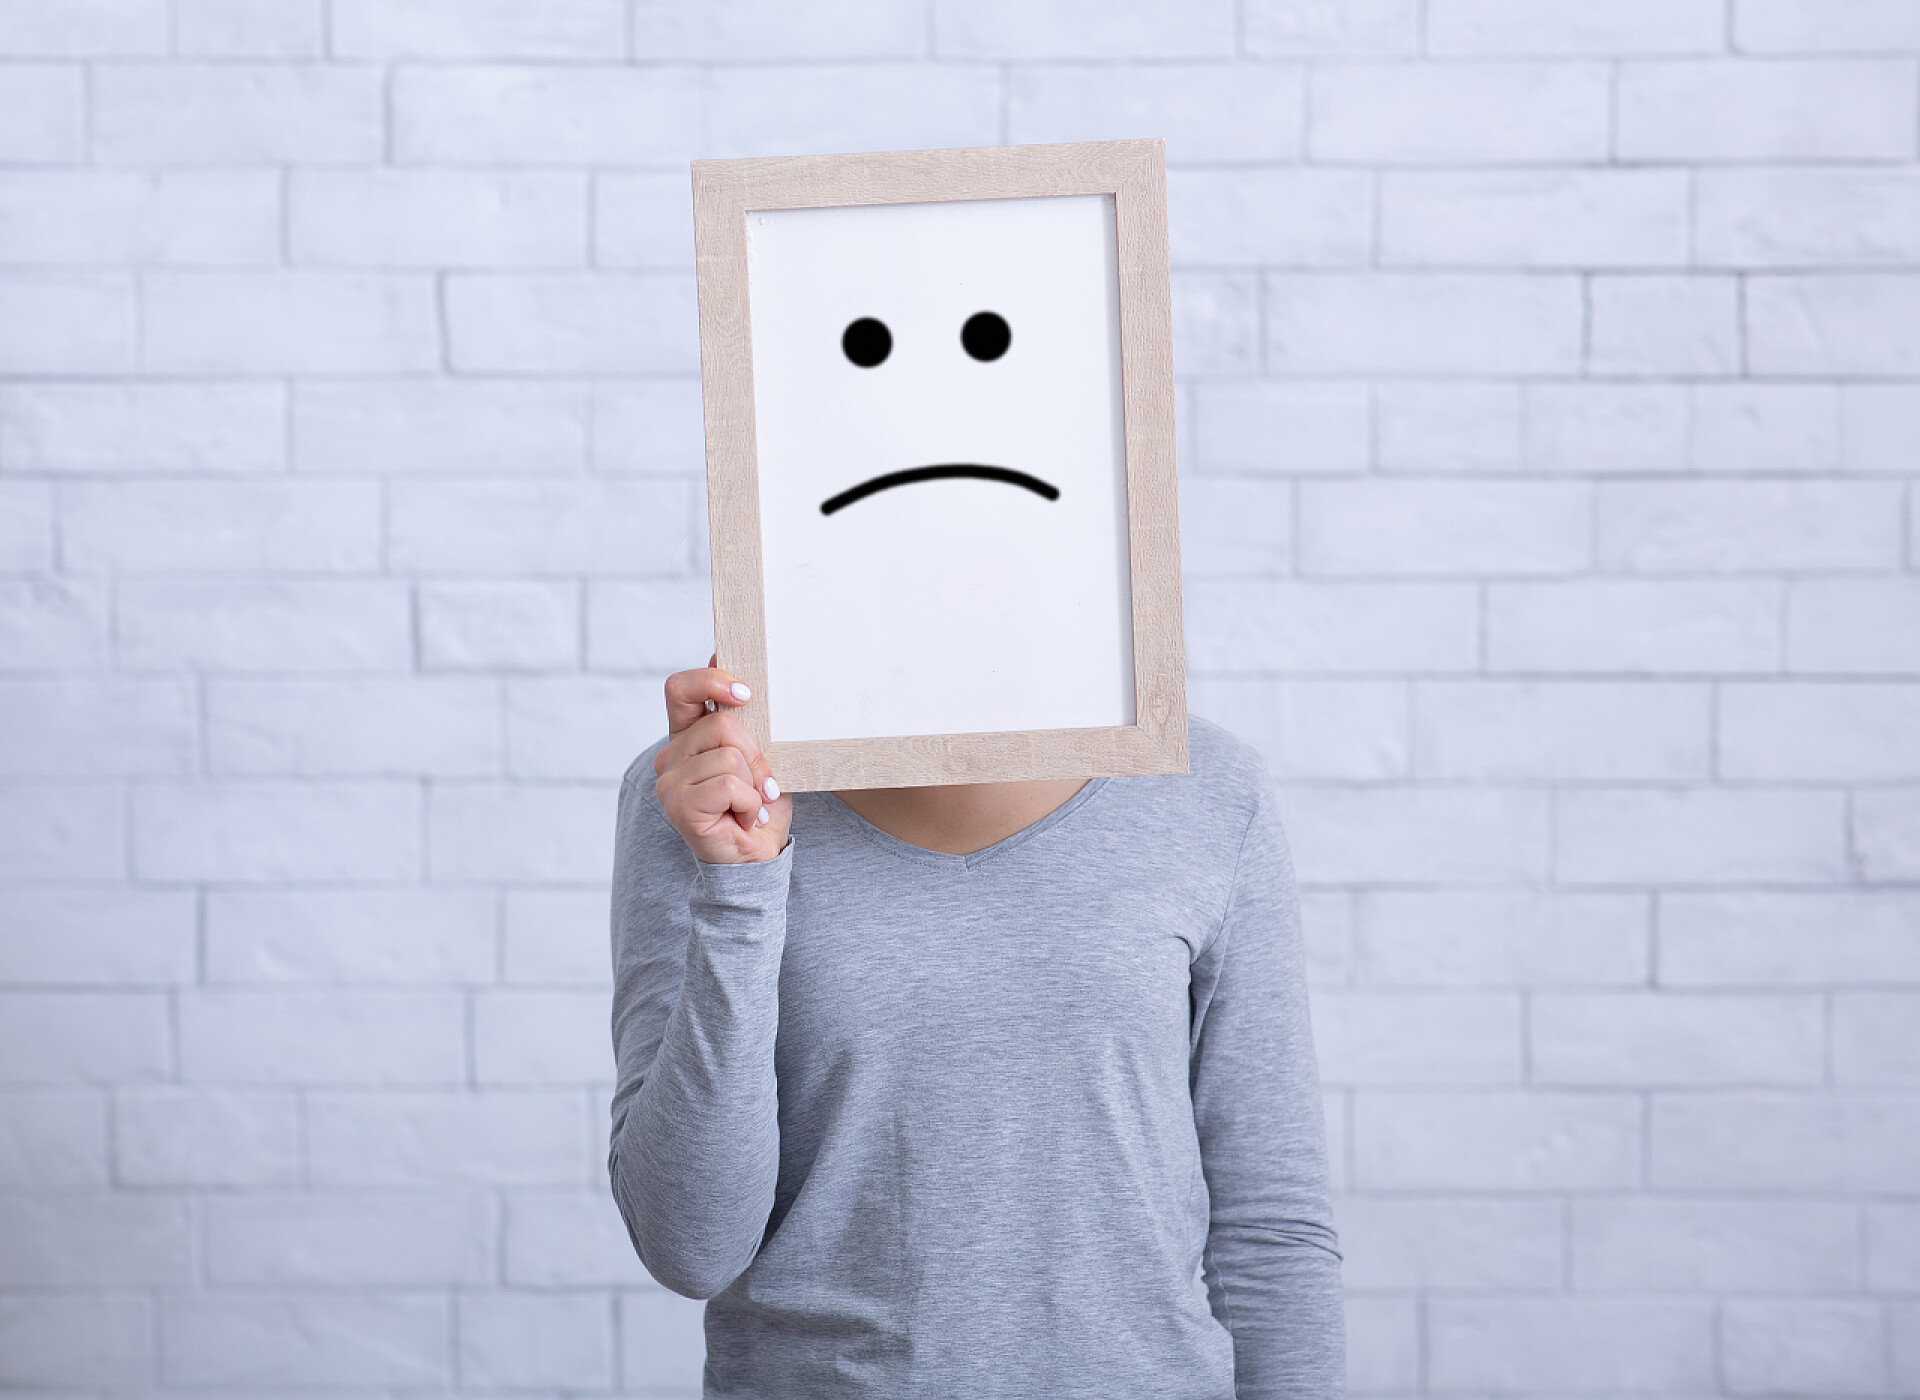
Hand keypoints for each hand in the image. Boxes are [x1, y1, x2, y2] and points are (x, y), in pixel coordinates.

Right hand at [654, 654, 791, 863]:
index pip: (680, 689)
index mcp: (686, 736)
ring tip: (751, 803)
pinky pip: (729, 784)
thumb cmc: (759, 803)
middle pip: (723, 725)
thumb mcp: (759, 751)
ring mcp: (669, 781)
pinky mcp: (678, 805)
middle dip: (757, 754)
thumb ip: (741, 713)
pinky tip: (745, 818)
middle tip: (761, 783)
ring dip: (755, 783)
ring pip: (730, 756)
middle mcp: (670, 755)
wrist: (758, 857)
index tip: (746, 694)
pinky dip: (749, 802)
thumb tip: (720, 652)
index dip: (711, 681)